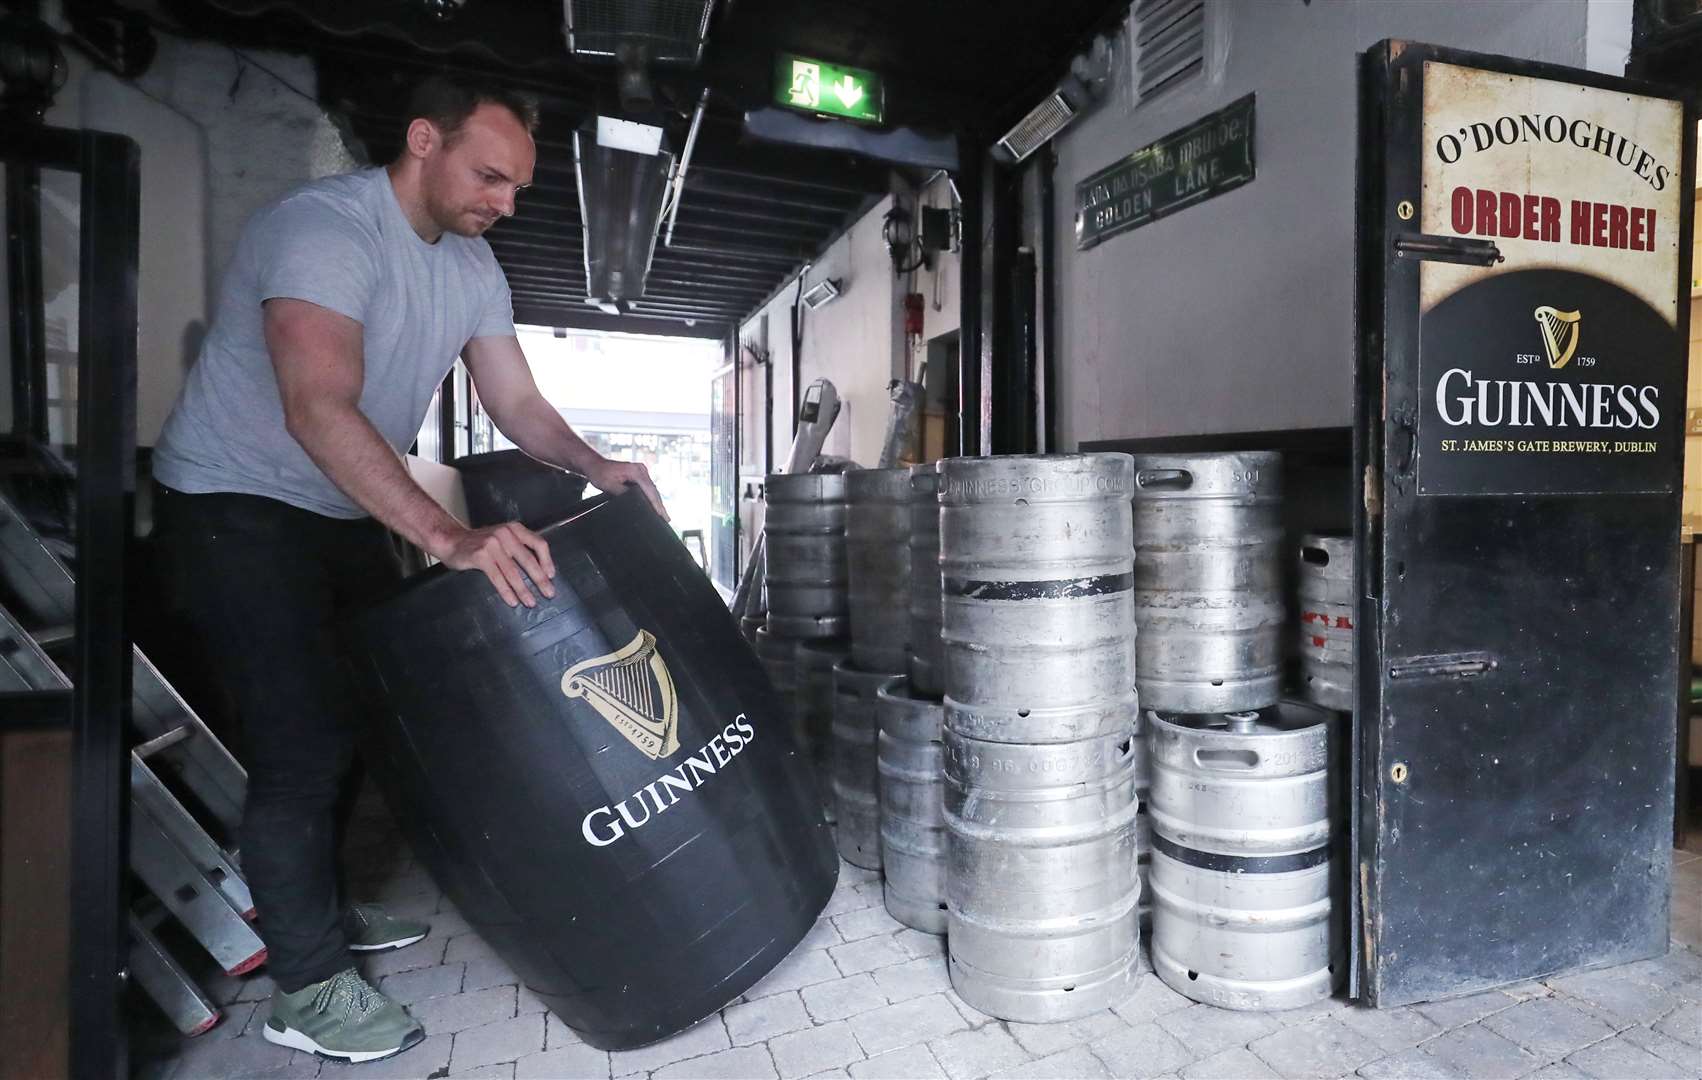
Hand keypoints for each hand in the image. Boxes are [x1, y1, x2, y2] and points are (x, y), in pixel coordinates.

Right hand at [433, 522, 556, 608]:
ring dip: (523, 590)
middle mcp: (505, 534)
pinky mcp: (480, 556)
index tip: (551, 576)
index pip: (538, 544)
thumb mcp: (503, 539)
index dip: (547, 561)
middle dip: (540, 580)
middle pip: (528, 560)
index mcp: (514, 529)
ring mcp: (492, 544)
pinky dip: (506, 591)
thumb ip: (518, 548)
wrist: (451, 540)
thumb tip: (540, 571)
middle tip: (548, 593)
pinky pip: (497, 577)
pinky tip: (512, 601)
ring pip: (513, 572)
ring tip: (530, 602)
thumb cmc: (480, 543)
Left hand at [585, 458, 668, 520]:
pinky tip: (654, 506)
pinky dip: (651, 497)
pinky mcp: (639, 474)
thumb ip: (624, 494)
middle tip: (667, 519)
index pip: (650, 490)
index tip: (662, 515)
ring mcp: (641, 471)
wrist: (594, 464)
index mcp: (635, 471)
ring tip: (663, 515)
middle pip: (654, 490)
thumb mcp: (610, 486)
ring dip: (657, 502)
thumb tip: (635, 503)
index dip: (656, 504)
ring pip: (652, 489)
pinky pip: (647, 487)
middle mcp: (641, 469)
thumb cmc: (600, 473)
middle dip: (660, 505)